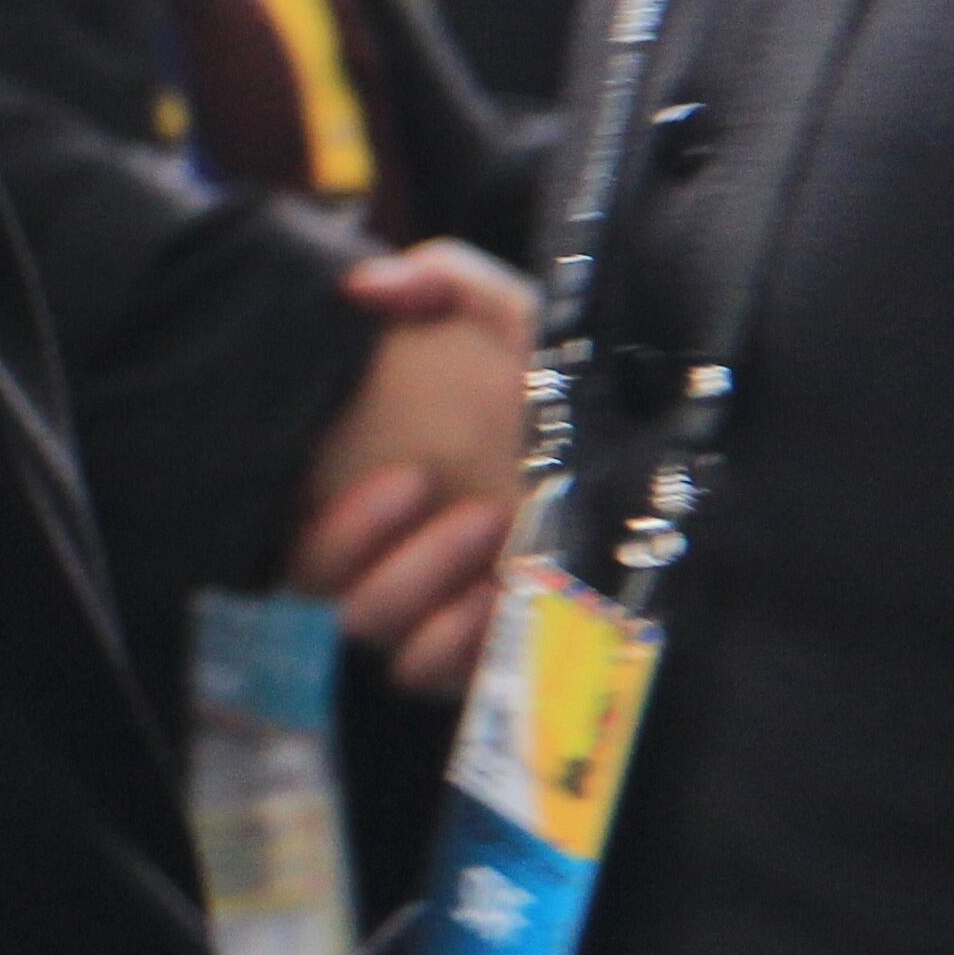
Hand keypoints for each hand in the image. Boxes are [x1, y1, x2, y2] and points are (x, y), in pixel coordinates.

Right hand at [289, 243, 535, 698]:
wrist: (655, 440)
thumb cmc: (571, 386)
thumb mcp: (518, 313)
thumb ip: (443, 278)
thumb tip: (363, 283)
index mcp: (378, 493)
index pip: (298, 539)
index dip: (336, 526)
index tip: (411, 479)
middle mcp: (396, 557)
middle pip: (334, 594)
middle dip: (388, 554)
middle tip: (465, 505)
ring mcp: (440, 610)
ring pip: (381, 635)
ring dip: (428, 589)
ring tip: (501, 535)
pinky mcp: (487, 653)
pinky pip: (436, 676)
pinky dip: (462, 645)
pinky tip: (511, 599)